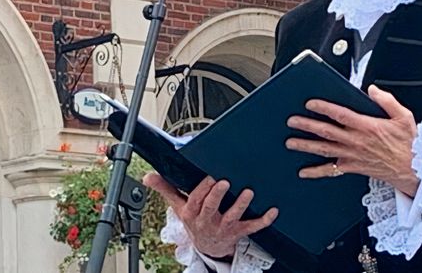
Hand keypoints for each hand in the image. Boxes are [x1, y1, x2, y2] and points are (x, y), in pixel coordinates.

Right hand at [144, 173, 278, 258]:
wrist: (207, 246)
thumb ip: (165, 188)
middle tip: (225, 182)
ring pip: (233, 217)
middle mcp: (208, 220)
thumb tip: (147, 176)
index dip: (202, 189)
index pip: (196, 199)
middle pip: (212, 208)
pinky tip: (273, 211)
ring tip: (248, 192)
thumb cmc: (194, 219)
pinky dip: (264, 220)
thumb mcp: (178, 205)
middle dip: (217, 195)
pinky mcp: (239, 232)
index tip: (209, 176)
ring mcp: (224, 227)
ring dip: (241, 205)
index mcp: (193, 212)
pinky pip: (252, 227)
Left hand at [285, 85, 419, 195]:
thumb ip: (387, 101)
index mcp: (367, 127)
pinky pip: (331, 170)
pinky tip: (303, 171)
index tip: (310, 103)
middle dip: (307, 125)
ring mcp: (352, 156)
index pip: (340, 115)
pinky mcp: (352, 167)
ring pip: (324, 149)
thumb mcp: (404, 117)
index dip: (324, 108)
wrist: (413, 170)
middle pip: (326, 132)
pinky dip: (315, 172)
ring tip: (290, 142)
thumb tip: (372, 90)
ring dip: (306, 145)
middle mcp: (356, 141)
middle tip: (292, 121)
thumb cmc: (408, 144)